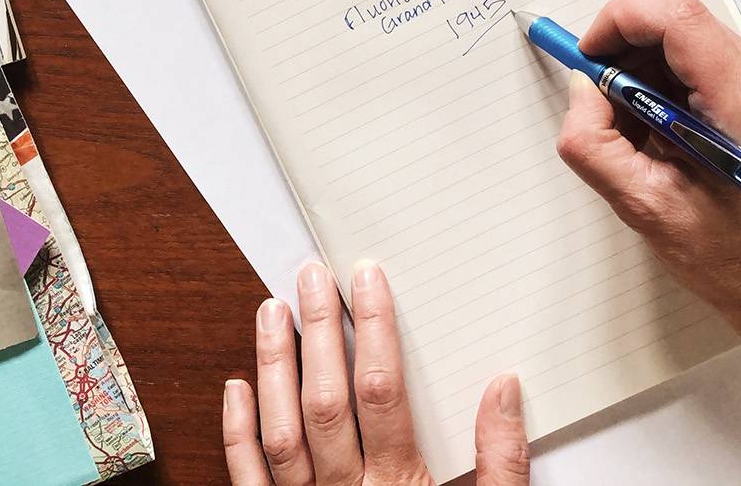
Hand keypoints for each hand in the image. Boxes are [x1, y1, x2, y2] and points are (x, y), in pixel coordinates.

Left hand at [223, 260, 529, 484]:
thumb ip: (501, 460)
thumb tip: (504, 386)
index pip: (383, 391)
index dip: (374, 327)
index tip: (367, 278)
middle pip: (325, 400)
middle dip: (318, 330)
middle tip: (312, 275)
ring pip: (280, 432)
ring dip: (273, 366)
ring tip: (271, 309)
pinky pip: (248, 480)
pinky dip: (238, 432)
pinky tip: (237, 385)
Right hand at [555, 0, 740, 341]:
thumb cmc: (730, 262)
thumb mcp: (643, 207)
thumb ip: (594, 142)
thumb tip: (583, 87)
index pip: (680, 21)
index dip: (622, 21)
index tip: (589, 55)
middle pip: (686, 24)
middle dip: (629, 47)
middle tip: (601, 94)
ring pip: (697, 40)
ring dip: (650, 66)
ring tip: (634, 122)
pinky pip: (713, 61)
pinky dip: (674, 80)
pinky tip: (663, 126)